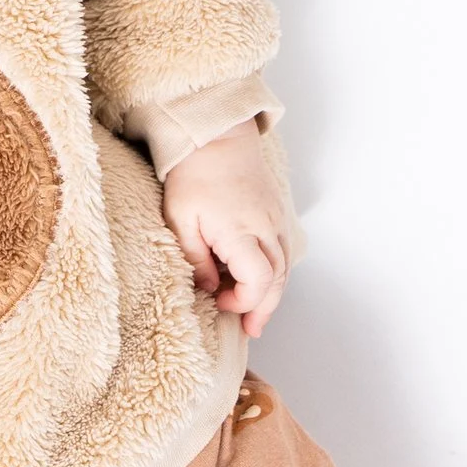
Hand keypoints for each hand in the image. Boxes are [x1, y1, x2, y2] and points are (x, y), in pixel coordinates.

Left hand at [161, 121, 290, 337]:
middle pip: (278, 280)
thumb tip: (209, 287)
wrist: (217, 138)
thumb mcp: (181, 219)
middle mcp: (267, 229)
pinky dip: (274, 272)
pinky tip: (256, 280)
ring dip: (272, 293)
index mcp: (242, 231)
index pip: (258, 280)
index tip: (219, 303)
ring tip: (253, 313)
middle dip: (264, 308)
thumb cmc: (193, 176)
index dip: (243, 301)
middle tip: (249, 328)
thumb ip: (195, 257)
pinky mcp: (277, 214)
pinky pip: (283, 251)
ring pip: (285, 267)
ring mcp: (276, 221)